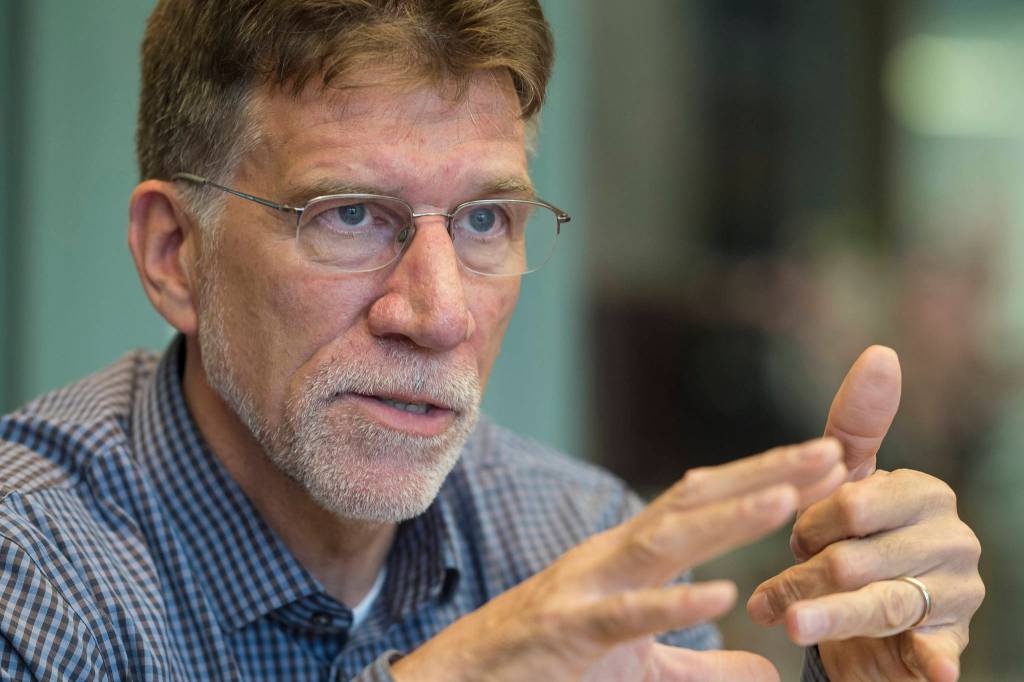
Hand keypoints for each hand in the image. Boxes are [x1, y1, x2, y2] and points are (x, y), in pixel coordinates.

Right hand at [393, 438, 848, 681]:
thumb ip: (703, 664)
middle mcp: (614, 554)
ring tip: (788, 502)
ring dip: (727, 520)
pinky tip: (722, 594)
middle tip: (833, 454)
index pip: (705, 501)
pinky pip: (628, 615)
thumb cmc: (553, 663)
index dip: (764, 478)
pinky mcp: (572, 630)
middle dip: (764, 477)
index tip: (827, 460)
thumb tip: (767, 672)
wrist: (468, 677)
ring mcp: (591, 586)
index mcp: (631, 554)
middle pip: (696, 501)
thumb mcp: (640, 664)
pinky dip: (673, 603)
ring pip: (665, 541)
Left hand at [747, 346, 983, 680]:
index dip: (811, 522)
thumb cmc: (856, 534)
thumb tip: (883, 351)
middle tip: (768, 596)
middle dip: (803, 576)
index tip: (794, 535)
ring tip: (790, 623)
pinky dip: (930, 660)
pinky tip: (926, 669)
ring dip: (828, 618)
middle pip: (856, 558)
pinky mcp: (949, 643)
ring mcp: (957, 595)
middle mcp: (952, 540)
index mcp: (925, 493)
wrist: (872, 609)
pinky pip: (938, 651)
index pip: (853, 502)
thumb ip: (858, 421)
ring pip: (878, 604)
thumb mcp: (849, 478)